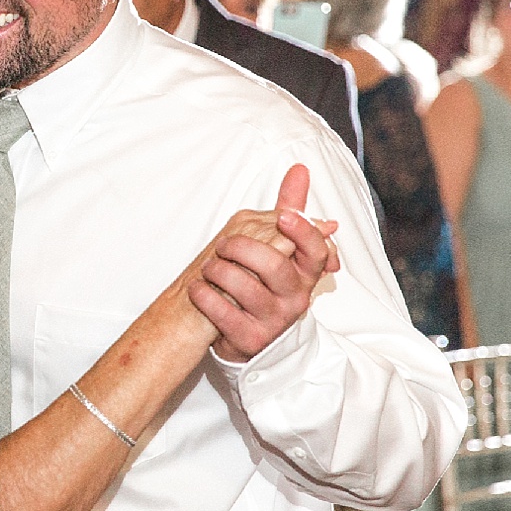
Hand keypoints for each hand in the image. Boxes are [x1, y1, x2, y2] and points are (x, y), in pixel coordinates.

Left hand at [188, 164, 338, 360]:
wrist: (250, 335)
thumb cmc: (265, 284)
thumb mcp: (280, 248)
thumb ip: (290, 210)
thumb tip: (299, 170)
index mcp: (304, 273)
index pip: (314, 250)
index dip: (301, 231)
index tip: (283, 217)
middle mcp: (294, 298)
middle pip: (275, 266)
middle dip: (242, 248)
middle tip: (224, 244)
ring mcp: (273, 320)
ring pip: (246, 288)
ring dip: (218, 270)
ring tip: (208, 266)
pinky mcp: (249, 339)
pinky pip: (223, 314)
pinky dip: (204, 296)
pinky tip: (197, 287)